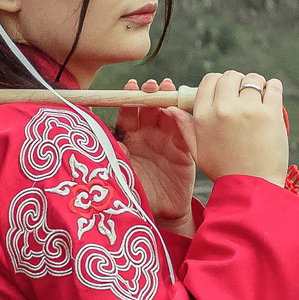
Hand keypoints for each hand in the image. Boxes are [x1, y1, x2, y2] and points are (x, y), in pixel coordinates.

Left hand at [115, 78, 196, 227]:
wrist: (163, 215)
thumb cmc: (138, 195)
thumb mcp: (124, 178)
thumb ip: (119, 160)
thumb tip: (114, 143)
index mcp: (130, 140)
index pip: (128, 114)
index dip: (128, 100)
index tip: (129, 88)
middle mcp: (148, 136)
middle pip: (148, 109)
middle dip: (148, 94)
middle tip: (149, 84)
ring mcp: (167, 141)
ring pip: (167, 115)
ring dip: (166, 99)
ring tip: (165, 87)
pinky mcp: (184, 151)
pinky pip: (184, 132)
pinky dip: (182, 120)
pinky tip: (178, 110)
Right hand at [191, 71, 289, 185]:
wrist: (253, 188)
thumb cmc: (224, 170)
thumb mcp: (197, 151)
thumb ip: (185, 127)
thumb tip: (170, 108)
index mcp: (204, 116)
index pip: (209, 80)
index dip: (218, 84)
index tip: (225, 94)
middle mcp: (224, 109)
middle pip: (230, 76)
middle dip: (236, 83)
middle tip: (242, 98)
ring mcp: (248, 110)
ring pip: (252, 78)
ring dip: (255, 85)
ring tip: (257, 101)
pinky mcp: (270, 113)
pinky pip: (272, 85)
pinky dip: (272, 88)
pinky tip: (270, 98)